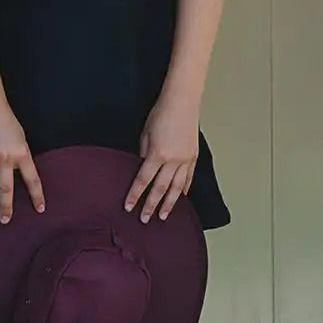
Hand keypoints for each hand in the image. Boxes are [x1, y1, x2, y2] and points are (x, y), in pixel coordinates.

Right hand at [0, 98, 43, 222]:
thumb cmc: (4, 118)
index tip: (40, 209)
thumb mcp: (19, 137)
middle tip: (5, 220)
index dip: (36, 196)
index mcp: (21, 151)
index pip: (32, 179)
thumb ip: (19, 156)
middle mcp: (6, 156)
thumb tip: (16, 175)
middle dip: (6, 207)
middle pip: (6, 188)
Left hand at [125, 96, 199, 222]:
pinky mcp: (193, 157)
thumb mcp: (145, 134)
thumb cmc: (160, 114)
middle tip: (145, 219)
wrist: (182, 103)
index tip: (128, 207)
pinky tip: (180, 198)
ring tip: (164, 216)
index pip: (143, 180)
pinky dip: (183, 190)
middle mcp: (173, 161)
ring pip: (177, 188)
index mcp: (157, 154)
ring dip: (169, 203)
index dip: (135, 195)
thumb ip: (142, 154)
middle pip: (160, 189)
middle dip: (151, 205)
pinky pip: (188, 179)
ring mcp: (185, 160)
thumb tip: (139, 168)